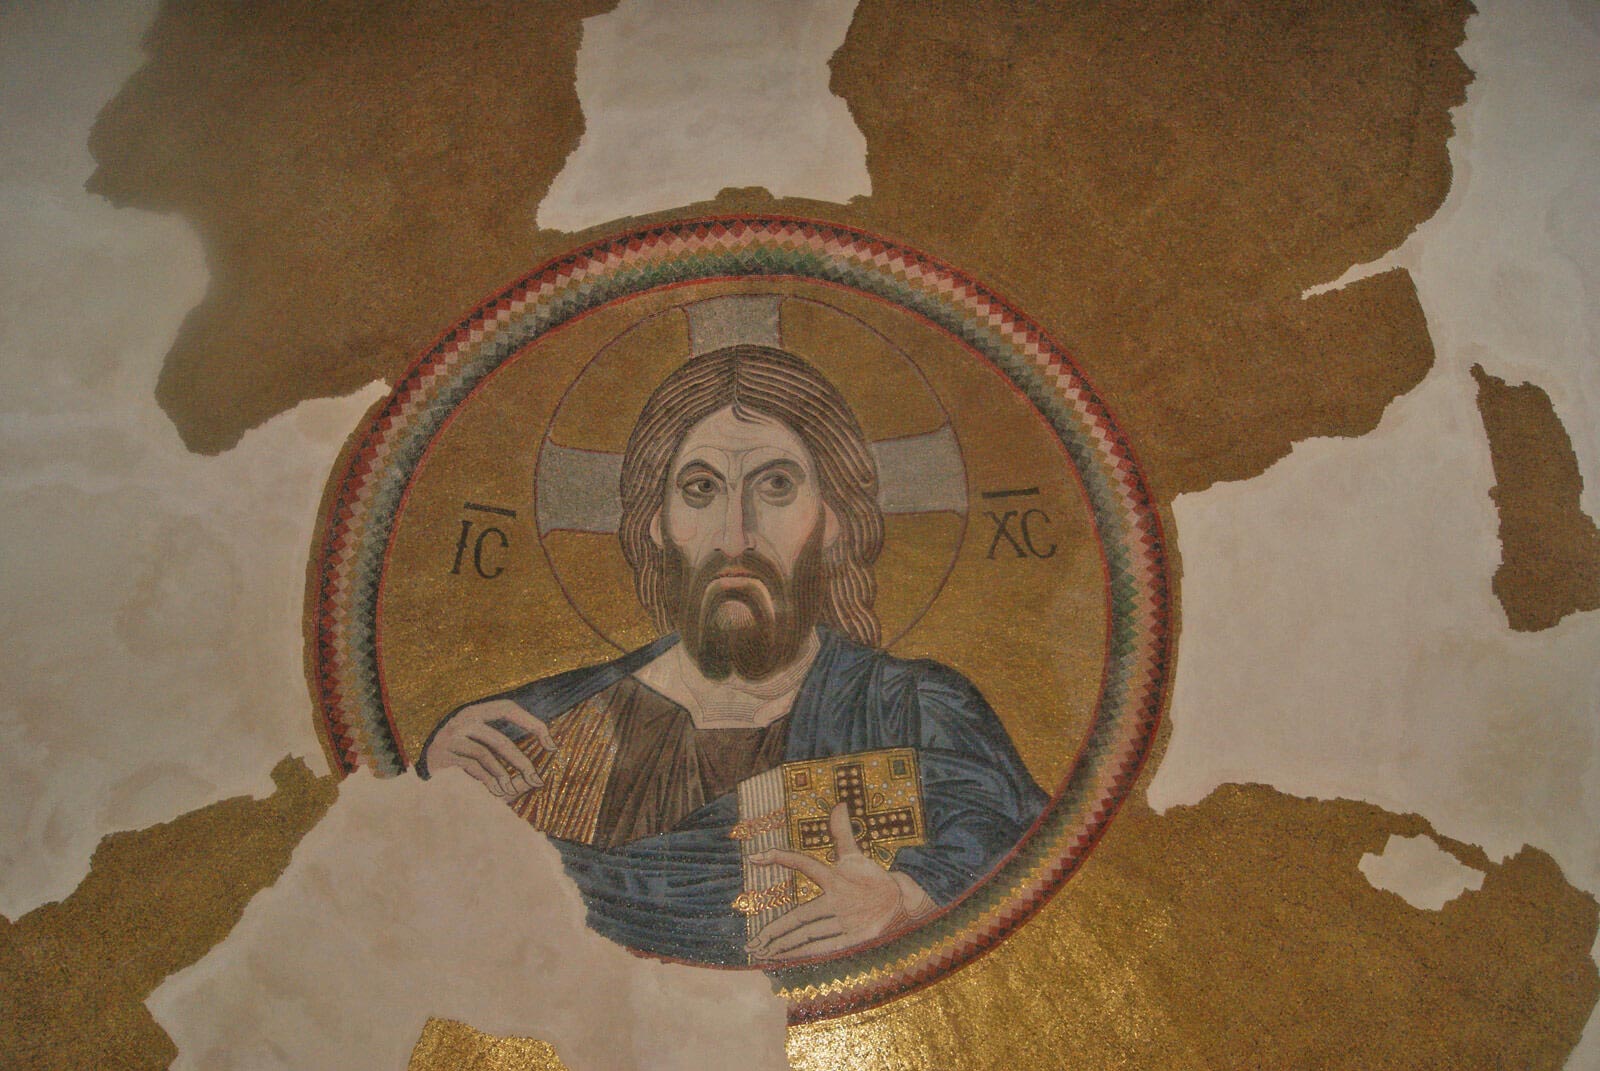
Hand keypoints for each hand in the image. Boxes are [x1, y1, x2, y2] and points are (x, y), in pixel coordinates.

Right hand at [423, 698, 556, 797]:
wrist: (421, 774)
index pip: (508, 708)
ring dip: (503, 776)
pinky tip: (496, 792)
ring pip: (485, 754)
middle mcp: (462, 720)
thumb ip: (508, 760)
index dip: (532, 723)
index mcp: (476, 712)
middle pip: (500, 739)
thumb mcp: (484, 753)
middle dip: (521, 762)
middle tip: (536, 781)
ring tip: (513, 792)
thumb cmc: (461, 763)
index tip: (552, 745)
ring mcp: (450, 737)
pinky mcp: (442, 756)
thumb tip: (535, 776)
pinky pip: (470, 768)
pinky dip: (487, 781)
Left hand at [746, 802, 935, 961]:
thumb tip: (840, 803)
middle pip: (799, 917)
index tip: (754, 858)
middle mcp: (838, 900)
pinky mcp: (854, 939)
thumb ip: (842, 832)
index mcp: (835, 878)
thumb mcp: (856, 856)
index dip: (781, 858)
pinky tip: (785, 958)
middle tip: (752, 942)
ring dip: (784, 945)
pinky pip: (823, 948)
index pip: (804, 863)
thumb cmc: (873, 878)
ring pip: (808, 935)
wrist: (902, 903)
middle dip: (774, 930)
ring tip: (761, 952)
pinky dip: (802, 954)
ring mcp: (845, 922)